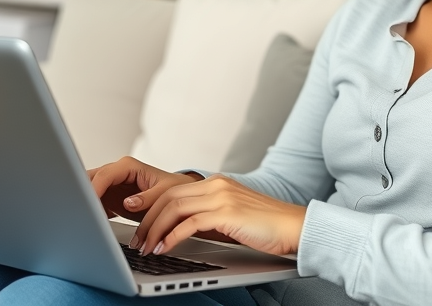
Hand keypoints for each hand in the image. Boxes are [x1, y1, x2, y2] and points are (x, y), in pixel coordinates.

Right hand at [88, 156, 200, 222]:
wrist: (176, 197)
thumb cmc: (173, 189)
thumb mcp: (165, 192)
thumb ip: (147, 197)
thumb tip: (129, 202)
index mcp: (128, 167)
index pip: (104, 175)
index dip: (94, 188)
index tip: (87, 203)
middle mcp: (116, 174)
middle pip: (90, 180)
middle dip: (83, 195)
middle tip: (80, 213)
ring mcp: (110, 186)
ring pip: (87, 191)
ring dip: (84, 204)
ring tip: (82, 220)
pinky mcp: (108, 199)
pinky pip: (93, 205)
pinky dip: (90, 214)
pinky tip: (89, 225)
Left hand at [135, 174, 306, 257]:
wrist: (295, 227)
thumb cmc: (267, 227)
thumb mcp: (233, 215)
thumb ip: (210, 215)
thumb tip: (183, 229)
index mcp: (217, 183)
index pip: (173, 189)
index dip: (151, 204)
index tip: (136, 219)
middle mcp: (216, 185)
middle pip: (168, 196)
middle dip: (147, 218)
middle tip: (137, 239)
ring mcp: (221, 197)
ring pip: (174, 208)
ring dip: (155, 229)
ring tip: (146, 246)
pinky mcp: (226, 213)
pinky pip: (189, 223)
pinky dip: (172, 236)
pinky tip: (165, 248)